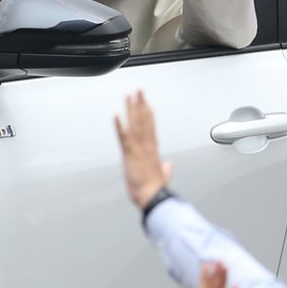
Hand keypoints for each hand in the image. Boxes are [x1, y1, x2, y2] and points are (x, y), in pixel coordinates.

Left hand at [114, 90, 171, 209]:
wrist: (153, 197)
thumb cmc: (156, 189)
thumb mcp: (163, 177)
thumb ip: (166, 169)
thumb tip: (170, 165)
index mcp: (154, 150)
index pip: (151, 126)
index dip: (149, 113)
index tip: (147, 103)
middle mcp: (147, 145)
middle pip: (144, 120)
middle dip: (141, 104)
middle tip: (139, 90)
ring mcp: (139, 148)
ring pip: (135, 124)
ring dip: (132, 108)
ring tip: (130, 95)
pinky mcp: (130, 154)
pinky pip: (123, 137)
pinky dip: (119, 126)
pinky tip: (117, 115)